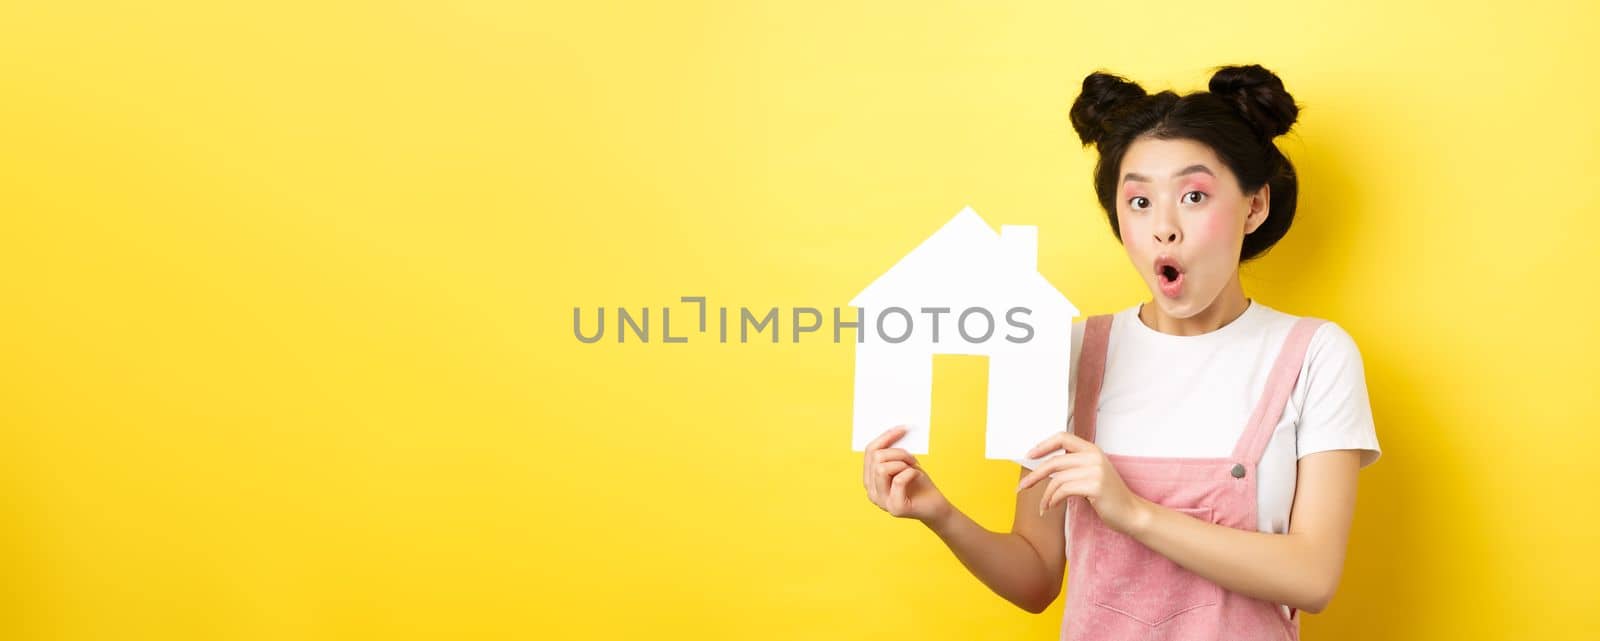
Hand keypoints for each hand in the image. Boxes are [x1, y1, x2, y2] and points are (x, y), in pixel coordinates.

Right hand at [861, 425, 951, 524]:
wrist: (935, 506)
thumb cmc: (918, 483)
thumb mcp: (903, 464)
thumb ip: (893, 452)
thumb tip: (893, 431)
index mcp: (870, 479)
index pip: (869, 452)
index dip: (885, 437)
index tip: (902, 428)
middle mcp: (871, 492)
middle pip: (876, 457)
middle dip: (898, 452)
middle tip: (912, 458)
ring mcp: (882, 502)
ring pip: (882, 468)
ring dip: (902, 462)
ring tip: (913, 467)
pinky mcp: (895, 507)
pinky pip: (899, 479)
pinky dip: (911, 472)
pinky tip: (917, 475)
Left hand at [1015, 430, 1148, 532]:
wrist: (1131, 513)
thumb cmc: (1108, 496)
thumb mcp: (1092, 473)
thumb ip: (1074, 466)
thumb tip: (1044, 467)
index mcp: (1092, 450)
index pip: (1062, 437)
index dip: (1043, 445)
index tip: (1028, 456)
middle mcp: (1094, 456)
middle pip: (1055, 461)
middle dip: (1035, 474)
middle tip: (1022, 487)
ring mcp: (1096, 470)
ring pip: (1057, 479)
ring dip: (1045, 495)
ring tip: (1043, 505)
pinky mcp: (1095, 486)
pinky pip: (1064, 490)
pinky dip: (1053, 500)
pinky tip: (1051, 507)